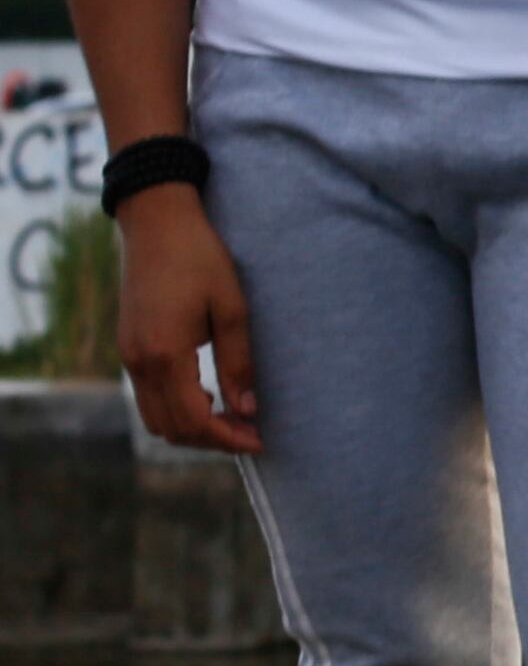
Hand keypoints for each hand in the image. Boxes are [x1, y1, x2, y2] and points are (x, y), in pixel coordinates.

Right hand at [115, 187, 257, 453]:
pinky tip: (210, 396)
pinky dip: (177, 408)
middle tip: (252, 433)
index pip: (194, 419)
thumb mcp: (232, 307)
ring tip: (234, 418)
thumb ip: (238, 361)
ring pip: (155, 417)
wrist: (156, 223)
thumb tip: (247, 409)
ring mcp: (128, 355)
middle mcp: (139, 361)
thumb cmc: (200, 258)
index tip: (260, 441)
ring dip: (192, 427)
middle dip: (211, 439)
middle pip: (171, 428)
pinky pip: (148, 396)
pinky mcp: (128, 347)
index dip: (227, 438)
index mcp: (165, 354)